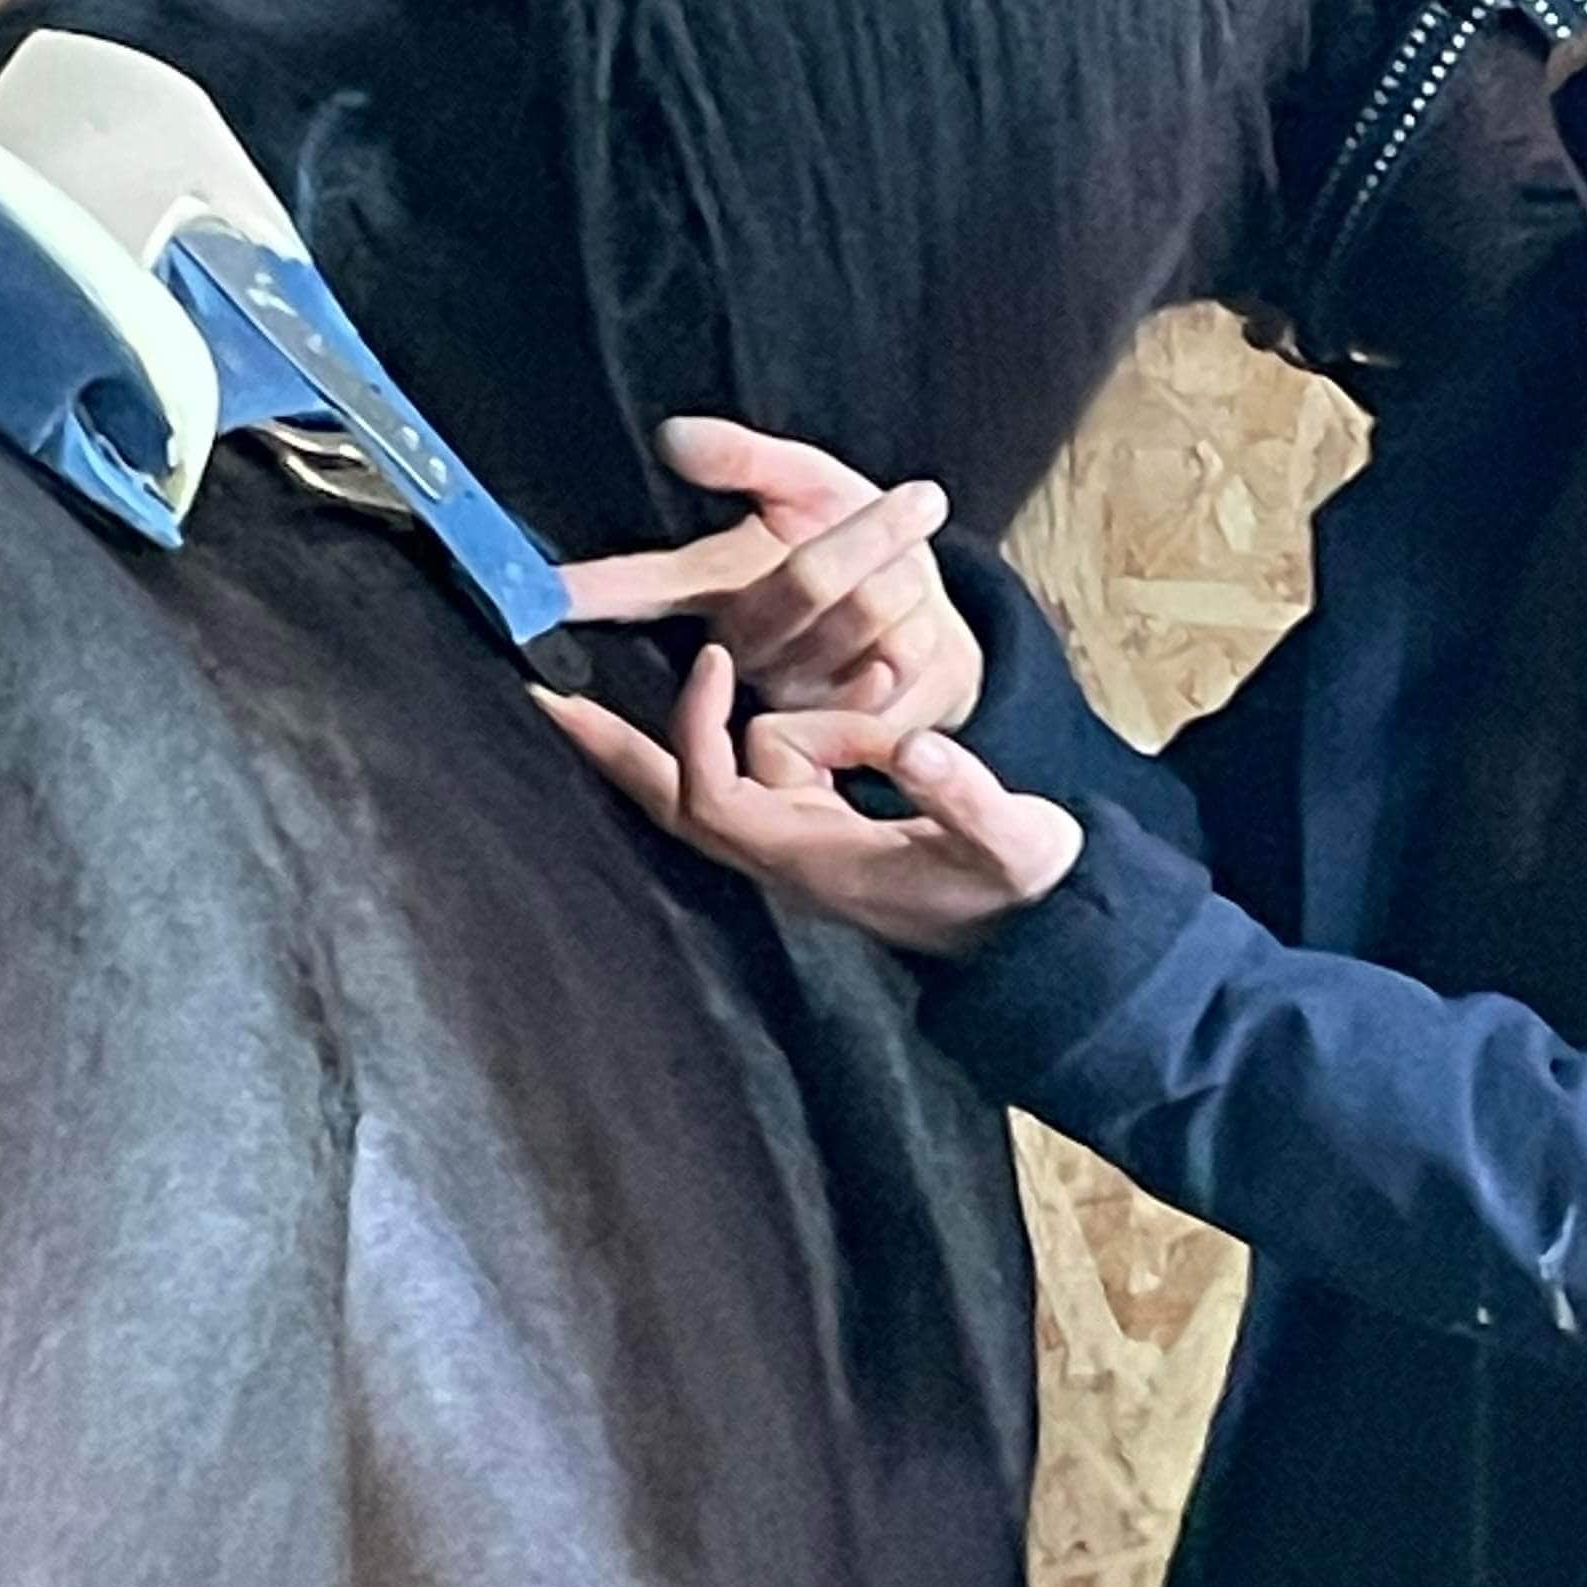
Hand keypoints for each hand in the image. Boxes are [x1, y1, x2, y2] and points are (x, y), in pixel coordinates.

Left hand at [537, 649, 1080, 959]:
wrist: (1036, 928)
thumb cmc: (1018, 888)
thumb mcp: (1009, 841)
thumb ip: (964, 796)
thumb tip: (913, 748)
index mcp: (812, 859)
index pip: (716, 790)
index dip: (701, 728)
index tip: (718, 658)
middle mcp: (787, 854)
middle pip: (674, 802)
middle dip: (615, 753)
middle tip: (549, 702)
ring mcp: (800, 842)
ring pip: (748, 760)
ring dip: (801, 722)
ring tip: (897, 715)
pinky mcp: (823, 825)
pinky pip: (780, 764)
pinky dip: (810, 729)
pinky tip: (870, 720)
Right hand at [556, 416, 982, 735]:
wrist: (924, 627)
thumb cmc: (849, 538)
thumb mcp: (807, 482)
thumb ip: (744, 459)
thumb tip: (670, 434)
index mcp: (716, 587)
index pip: (644, 586)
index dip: (594, 590)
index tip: (540, 593)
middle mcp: (733, 652)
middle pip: (805, 579)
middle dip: (871, 532)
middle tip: (922, 497)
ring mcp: (784, 699)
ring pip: (861, 619)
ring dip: (907, 582)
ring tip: (914, 571)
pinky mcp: (840, 739)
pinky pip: (894, 673)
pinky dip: (924, 639)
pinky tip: (917, 638)